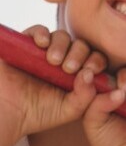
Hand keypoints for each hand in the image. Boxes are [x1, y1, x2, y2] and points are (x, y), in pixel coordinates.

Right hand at [0, 26, 103, 144]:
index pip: (94, 58)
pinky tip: (42, 43)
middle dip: (79, 54)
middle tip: (69, 68)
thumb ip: (86, 95)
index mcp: (77, 73)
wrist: (7, 115)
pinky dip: (42, 33)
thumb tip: (91, 74)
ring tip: (53, 61)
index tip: (92, 70)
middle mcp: (63, 60)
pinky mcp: (24, 46)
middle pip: (80, 45)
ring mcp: (44, 52)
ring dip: (62, 46)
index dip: (97, 60)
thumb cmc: (39, 114)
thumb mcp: (69, 109)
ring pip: (61, 36)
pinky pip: (37, 30)